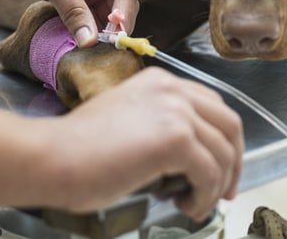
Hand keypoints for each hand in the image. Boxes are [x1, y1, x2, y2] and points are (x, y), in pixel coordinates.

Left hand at [0, 0, 138, 45]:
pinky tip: (81, 42)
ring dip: (99, 30)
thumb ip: (75, 12)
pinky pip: (85, 15)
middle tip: (107, 49)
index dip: (124, 15)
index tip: (119, 39)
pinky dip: (84, 29)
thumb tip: (91, 42)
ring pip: (103, 12)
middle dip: (113, 25)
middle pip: (118, 3)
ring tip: (95, 50)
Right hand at [44, 67, 243, 221]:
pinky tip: (188, 206)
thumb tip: (191, 159)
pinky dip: (205, 195)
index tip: (222, 168)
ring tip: (195, 205)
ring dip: (216, 185)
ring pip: (223, 152)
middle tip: (226, 191)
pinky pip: (210, 173)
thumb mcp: (128, 122)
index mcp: (161, 81)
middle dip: (233, 161)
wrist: (53, 158)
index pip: (212, 106)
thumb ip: (161, 126)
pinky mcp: (176, 139)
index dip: (224, 140)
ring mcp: (176, 111)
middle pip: (229, 124)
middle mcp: (173, 89)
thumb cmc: (79, 150)